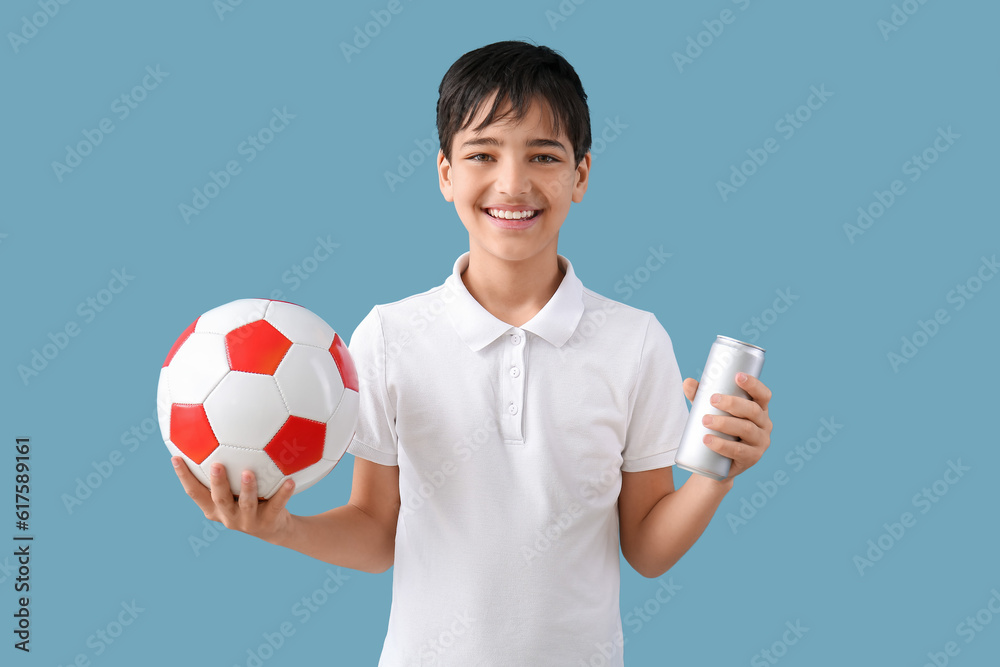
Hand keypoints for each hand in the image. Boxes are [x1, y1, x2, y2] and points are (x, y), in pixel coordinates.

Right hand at [171, 458, 294, 543]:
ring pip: (246, 503)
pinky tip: (290, 480)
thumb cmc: (250, 500)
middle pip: (219, 499)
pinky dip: (283, 493)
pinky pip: (277, 505)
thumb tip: (213, 433)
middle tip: (215, 464)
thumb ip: (224, 470)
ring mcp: (248, 521)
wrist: (275, 528)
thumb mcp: (233, 490)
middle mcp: (228, 516)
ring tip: (248, 472)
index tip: (175, 457)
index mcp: (214, 508)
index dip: (184, 477)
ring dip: (247, 488)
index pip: (194, 493)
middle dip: (216, 482)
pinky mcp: (269, 522)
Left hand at [682, 373, 772, 478]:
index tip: (737, 376)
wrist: (716, 463)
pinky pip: (739, 451)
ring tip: (705, 420)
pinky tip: (708, 440)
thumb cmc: (718, 430)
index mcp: (759, 409)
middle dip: (733, 403)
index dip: (754, 384)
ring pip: (746, 429)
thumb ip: (699, 396)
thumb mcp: (710, 411)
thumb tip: (688, 382)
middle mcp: (764, 424)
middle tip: (712, 400)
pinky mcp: (751, 458)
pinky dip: (722, 445)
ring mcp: (760, 443)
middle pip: (753, 411)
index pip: (763, 395)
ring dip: (725, 423)